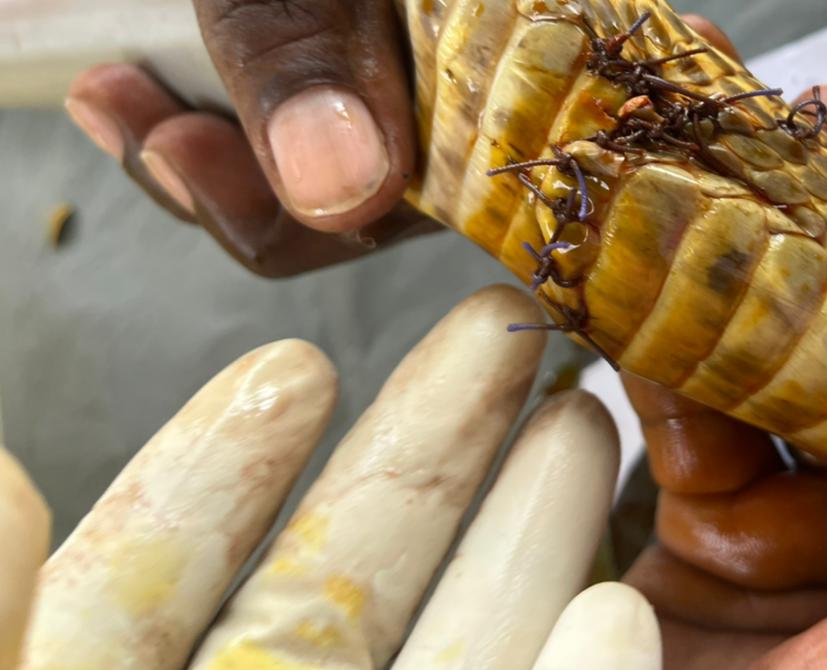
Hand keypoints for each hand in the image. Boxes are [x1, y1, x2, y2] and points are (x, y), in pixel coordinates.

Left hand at [1, 286, 660, 668]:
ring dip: (526, 540)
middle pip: (337, 593)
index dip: (221, 472)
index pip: (155, 587)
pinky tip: (625, 606)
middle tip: (496, 329)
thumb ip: (4, 607)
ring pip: (455, 650)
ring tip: (587, 420)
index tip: (297, 368)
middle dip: (423, 454)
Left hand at [42, 0, 620, 275]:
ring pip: (400, 170)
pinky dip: (254, 152)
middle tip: (166, 144)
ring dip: (259, 176)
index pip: (531, 97)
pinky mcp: (412, 44)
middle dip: (309, 187)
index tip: (264, 179)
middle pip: (466, 155)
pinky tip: (160, 106)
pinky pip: (358, 147)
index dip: (409, 174)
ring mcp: (477, 16)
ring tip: (136, 114)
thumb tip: (346, 186)